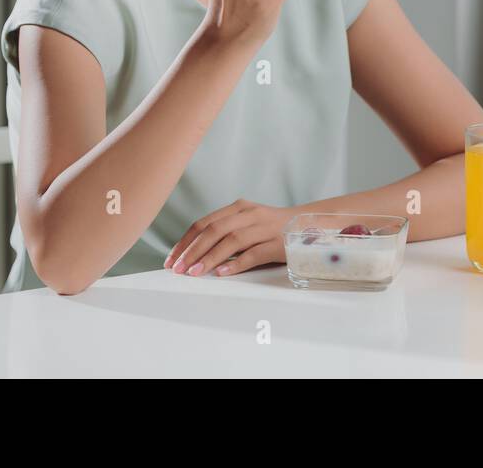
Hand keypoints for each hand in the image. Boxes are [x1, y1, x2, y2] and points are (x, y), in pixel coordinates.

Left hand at [164, 199, 297, 276]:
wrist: (311, 225)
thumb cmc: (273, 228)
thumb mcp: (248, 222)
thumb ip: (225, 232)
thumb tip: (192, 255)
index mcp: (239, 208)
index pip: (205, 222)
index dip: (185, 241)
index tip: (172, 259)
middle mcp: (250, 214)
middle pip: (214, 230)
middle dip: (192, 250)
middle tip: (178, 268)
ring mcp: (265, 228)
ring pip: (231, 241)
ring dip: (209, 258)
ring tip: (194, 272)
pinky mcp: (278, 243)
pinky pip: (254, 254)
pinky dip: (236, 264)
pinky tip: (222, 273)